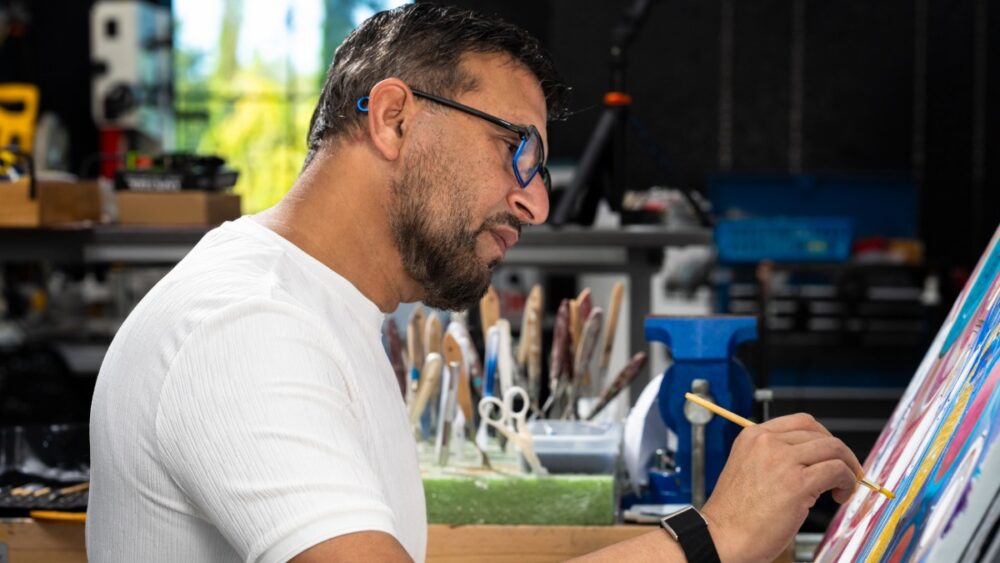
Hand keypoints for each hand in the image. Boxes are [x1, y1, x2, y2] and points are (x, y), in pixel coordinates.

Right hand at [700, 413, 861, 562]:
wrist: (722, 537)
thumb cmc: (734, 515)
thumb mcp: (748, 470)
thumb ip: (772, 457)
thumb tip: (810, 460)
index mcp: (752, 436)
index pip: (800, 422)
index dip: (822, 437)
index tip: (831, 454)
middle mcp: (766, 442)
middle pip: (819, 433)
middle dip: (839, 452)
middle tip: (847, 471)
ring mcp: (782, 460)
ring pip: (833, 448)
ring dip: (848, 466)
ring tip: (845, 486)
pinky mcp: (797, 482)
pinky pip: (837, 471)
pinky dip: (847, 482)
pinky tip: (841, 495)